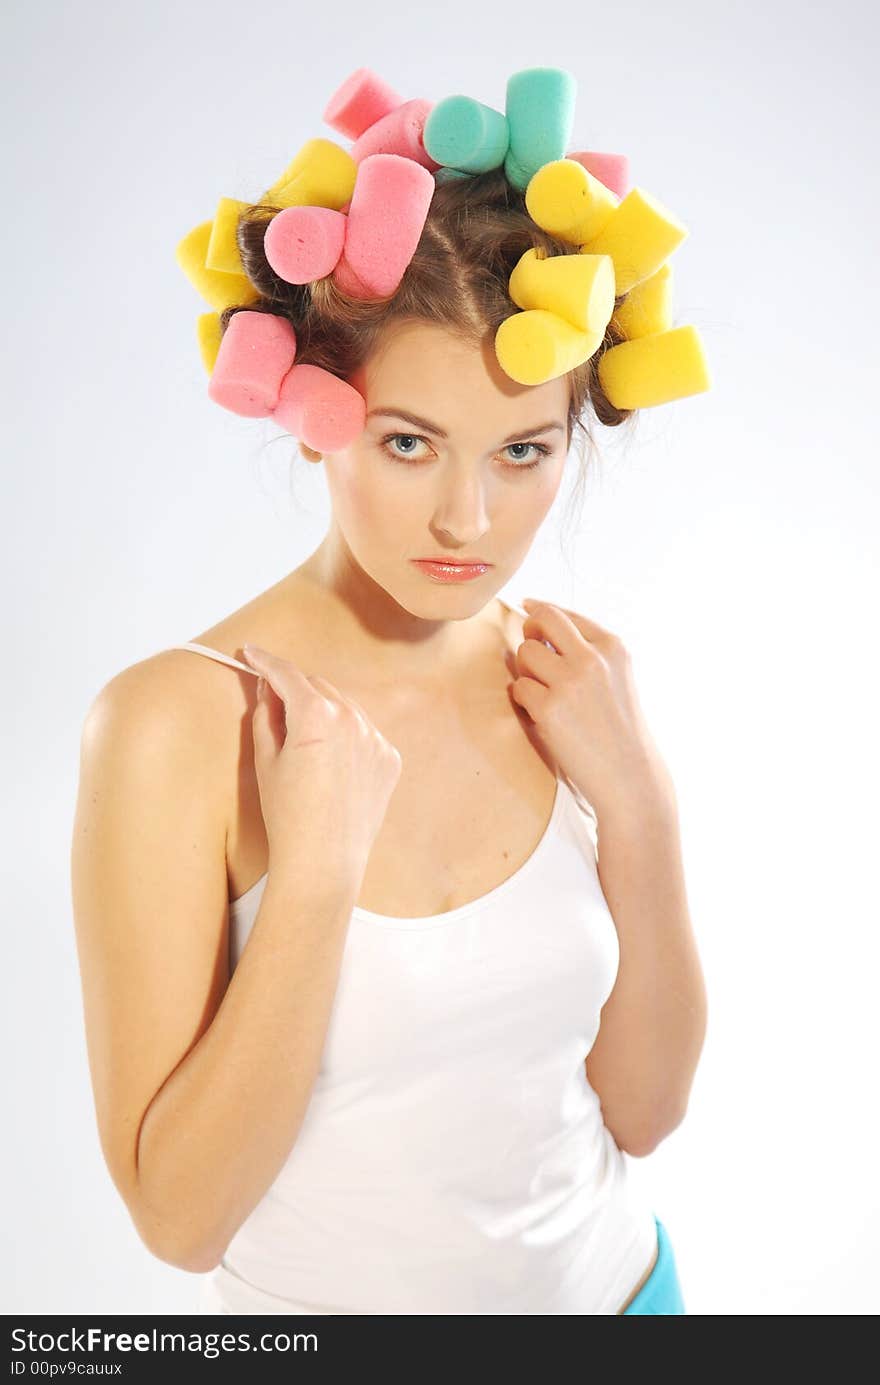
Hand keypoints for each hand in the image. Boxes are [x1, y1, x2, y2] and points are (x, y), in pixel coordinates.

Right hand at [240, 644, 402, 881]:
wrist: (324, 862)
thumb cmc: (287, 815)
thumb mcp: (266, 760)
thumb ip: (266, 715)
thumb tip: (270, 689)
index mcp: (316, 715)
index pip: (287, 674)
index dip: (266, 661)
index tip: (252, 653)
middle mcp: (352, 718)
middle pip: (318, 687)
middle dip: (296, 691)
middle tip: (275, 707)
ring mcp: (376, 737)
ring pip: (344, 708)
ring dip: (324, 714)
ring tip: (306, 748)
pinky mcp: (389, 757)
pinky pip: (364, 733)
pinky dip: (347, 737)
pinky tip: (332, 767)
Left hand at [508, 598, 675, 821]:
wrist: (629, 775)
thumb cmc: (620, 729)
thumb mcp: (618, 678)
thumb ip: (591, 652)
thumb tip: (544, 626)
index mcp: (613, 647)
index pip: (567, 614)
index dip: (541, 609)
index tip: (528, 606)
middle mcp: (593, 658)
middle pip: (543, 620)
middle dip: (529, 628)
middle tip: (530, 645)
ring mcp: (570, 682)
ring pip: (526, 652)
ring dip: (526, 670)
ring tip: (543, 691)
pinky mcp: (549, 708)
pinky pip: (518, 686)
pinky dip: (523, 698)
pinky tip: (539, 712)